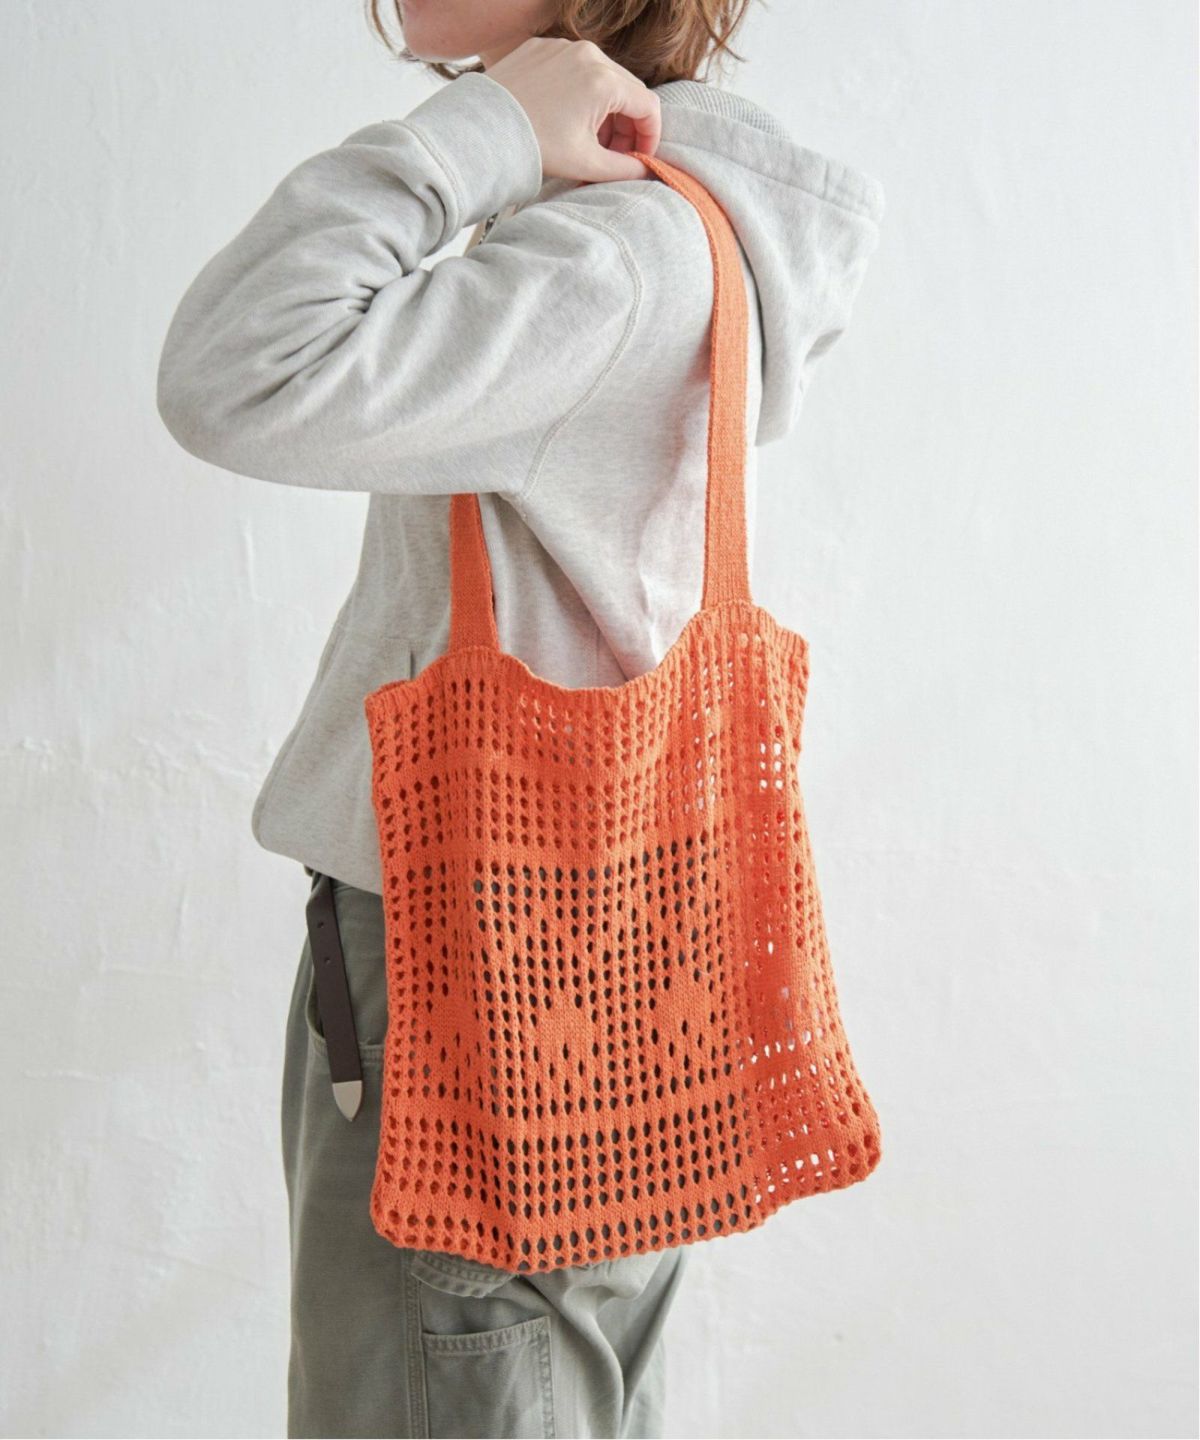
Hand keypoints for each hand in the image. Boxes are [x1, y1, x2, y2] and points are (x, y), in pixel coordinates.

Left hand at [487, 37, 660, 182]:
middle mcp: (588, 54)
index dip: (650, 136)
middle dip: (626, 125)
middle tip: (612, 154)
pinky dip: (578, 93)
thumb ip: (625, 169)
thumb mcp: (586, 163)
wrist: (482, 131)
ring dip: (603, 110)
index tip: (640, 157)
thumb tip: (646, 171)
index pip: (648, 105)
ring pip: (600, 78)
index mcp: (605, 80)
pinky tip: (563, 119)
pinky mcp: (541, 48)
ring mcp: (563, 46)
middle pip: (626, 89)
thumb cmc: (534, 146)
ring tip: (586, 140)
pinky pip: (573, 69)